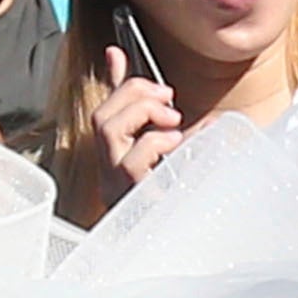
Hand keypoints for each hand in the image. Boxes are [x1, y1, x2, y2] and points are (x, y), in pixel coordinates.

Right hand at [67, 57, 184, 209]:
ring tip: (172, 120)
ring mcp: (118, 186)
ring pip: (107, 131)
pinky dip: (154, 141)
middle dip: (134, 94)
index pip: (106, 111)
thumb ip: (164, 119)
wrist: (196, 244)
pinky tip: (176, 143)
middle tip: (167, 98)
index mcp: (120, 159)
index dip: (111, 79)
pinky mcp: (133, 198)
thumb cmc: (186, 197)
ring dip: (141, 113)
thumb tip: (161, 84)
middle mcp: (111, 173)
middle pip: (101, 117)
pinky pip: (130, 161)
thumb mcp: (180, 149)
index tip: (117, 52)